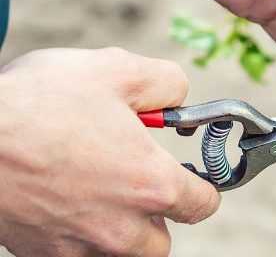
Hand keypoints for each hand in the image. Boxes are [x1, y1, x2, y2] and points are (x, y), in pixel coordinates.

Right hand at [0, 48, 218, 256]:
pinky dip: (80, 238)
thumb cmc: (40, 101)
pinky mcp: (41, 254)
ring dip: (121, 230)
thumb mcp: (118, 69)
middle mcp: (120, 227)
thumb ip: (167, 83)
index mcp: (151, 183)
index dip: (202, 186)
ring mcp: (78, 248)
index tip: (191, 174)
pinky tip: (63, 201)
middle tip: (136, 181)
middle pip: (162, 241)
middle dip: (158, 215)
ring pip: (121, 254)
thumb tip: (179, 100)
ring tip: (98, 191)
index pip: (203, 204)